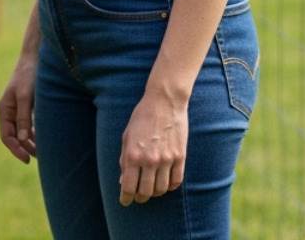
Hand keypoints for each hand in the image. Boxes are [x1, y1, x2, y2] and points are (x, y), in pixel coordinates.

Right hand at [0, 56, 37, 162]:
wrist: (36, 57)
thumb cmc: (29, 75)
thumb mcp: (26, 97)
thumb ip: (23, 117)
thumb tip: (21, 139)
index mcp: (4, 109)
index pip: (6, 136)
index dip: (15, 149)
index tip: (27, 159)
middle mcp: (9, 111)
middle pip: (14, 136)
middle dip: (25, 148)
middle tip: (39, 158)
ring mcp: (18, 109)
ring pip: (22, 132)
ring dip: (30, 142)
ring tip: (43, 152)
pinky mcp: (27, 106)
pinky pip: (28, 125)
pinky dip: (35, 133)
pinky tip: (44, 138)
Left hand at [117, 90, 187, 204]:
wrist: (164, 101)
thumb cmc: (142, 117)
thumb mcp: (127, 136)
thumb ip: (124, 159)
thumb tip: (124, 180)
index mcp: (132, 155)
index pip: (128, 187)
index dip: (126, 198)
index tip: (125, 202)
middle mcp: (149, 160)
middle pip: (145, 192)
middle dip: (140, 197)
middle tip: (138, 196)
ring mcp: (166, 159)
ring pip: (161, 189)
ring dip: (155, 193)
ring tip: (151, 189)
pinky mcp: (180, 157)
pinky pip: (176, 181)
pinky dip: (170, 186)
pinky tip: (165, 183)